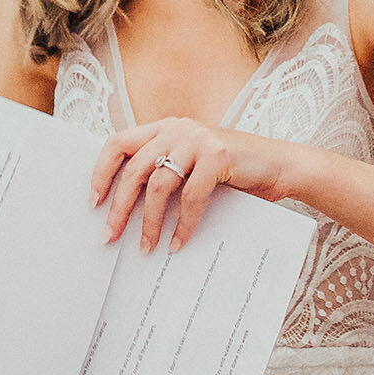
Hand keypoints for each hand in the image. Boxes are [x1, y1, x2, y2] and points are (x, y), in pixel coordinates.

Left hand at [91, 117, 309, 250]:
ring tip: (146, 247)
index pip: (118, 142)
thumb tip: (126, 208)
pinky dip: (182, 224)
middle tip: (110, 236)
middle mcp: (178, 128)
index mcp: (166, 127)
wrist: (281, 165)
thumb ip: (166, 171)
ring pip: (158, 185)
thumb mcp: (193, 163)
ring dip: (149, 222)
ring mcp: (198, 139)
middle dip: (119, 207)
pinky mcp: (218, 156)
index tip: (93, 202)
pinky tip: (177, 243)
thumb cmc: (233, 171)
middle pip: (134, 169)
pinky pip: (190, 197)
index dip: (101, 172)